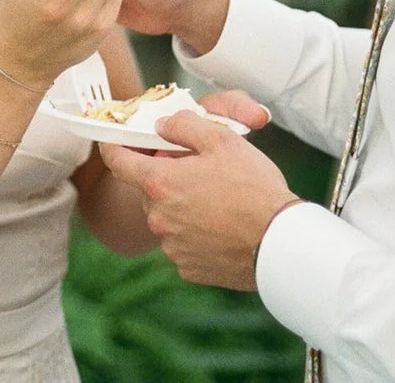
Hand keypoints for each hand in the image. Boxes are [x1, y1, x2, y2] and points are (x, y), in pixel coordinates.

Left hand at [99, 110, 296, 289]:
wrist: (281, 245)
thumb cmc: (254, 189)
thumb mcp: (222, 140)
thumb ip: (184, 125)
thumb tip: (161, 126)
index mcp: (159, 182)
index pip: (117, 160)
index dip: (113, 145)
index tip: (115, 140)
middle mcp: (158, 217)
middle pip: (148, 188)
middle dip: (165, 175)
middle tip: (197, 167)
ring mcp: (171, 246)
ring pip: (166, 217)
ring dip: (182, 206)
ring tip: (219, 200)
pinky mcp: (188, 268)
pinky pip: (182, 243)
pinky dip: (195, 233)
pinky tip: (222, 226)